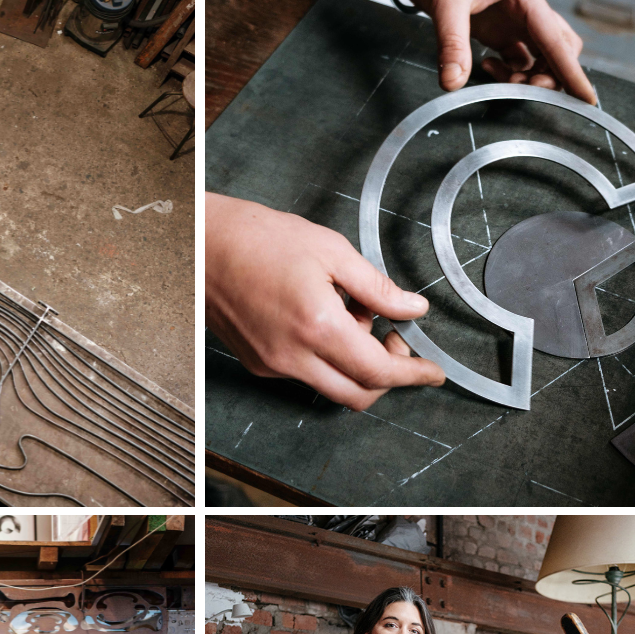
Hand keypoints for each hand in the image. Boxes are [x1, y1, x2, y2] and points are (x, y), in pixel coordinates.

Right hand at [205, 194, 445, 410]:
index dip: (413, 375)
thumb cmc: (258, 238)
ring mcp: (272, 365)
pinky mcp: (257, 363)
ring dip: (355, 365)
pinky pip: (305, 374)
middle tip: (395, 340)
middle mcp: (293, 356)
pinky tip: (323, 319)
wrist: (201, 244)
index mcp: (317, 326)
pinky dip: (327, 358)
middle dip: (387, 377)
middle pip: (357, 395)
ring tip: (351, 314)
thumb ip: (377, 287)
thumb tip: (411, 309)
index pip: (378, 372)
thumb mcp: (331, 250)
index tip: (433, 373)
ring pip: (332, 387)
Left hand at [396, 0, 596, 103]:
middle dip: (550, 76)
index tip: (588, 99)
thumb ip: (451, 44)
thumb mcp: (444, 2)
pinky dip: (509, 71)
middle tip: (523, 89)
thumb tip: (453, 82)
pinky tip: (486, 67)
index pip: (557, 41)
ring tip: (499, 79)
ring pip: (541, 56)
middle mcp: (526, 8)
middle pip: (558, 50)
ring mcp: (514, 20)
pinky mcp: (499, 29)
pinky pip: (518, 57)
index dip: (572, 73)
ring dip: (528, 76)